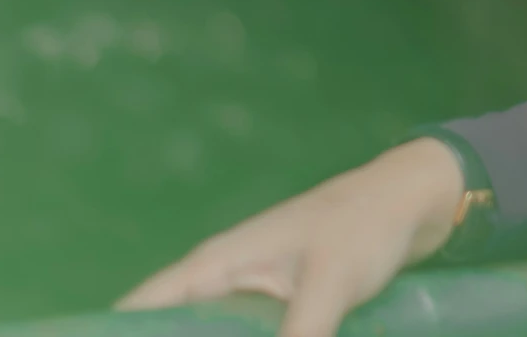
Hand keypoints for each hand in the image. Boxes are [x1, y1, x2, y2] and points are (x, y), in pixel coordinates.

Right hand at [116, 137, 468, 336]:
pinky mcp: (283, 309)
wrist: (415, 203)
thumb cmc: (365, 227)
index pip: (140, 309)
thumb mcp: (328, 287)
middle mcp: (223, 281)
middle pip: (170, 329)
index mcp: (216, 265)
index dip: (111, 334)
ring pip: (209, 335)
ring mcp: (252, 296)